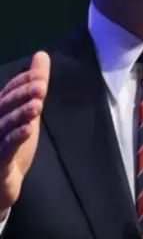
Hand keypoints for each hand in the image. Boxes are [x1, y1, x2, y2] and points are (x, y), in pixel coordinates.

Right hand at [0, 52, 49, 212]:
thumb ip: (34, 86)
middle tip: (41, 86)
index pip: (7, 92)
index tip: (39, 75)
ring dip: (20, 114)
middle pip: (4, 106)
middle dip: (22, 95)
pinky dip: (16, 138)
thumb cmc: (12, 144)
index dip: (21, 83)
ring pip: (4, 126)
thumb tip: (42, 55)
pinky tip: (28, 130)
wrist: (1, 183)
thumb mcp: (28, 111)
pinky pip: (5, 148)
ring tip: (38, 105)